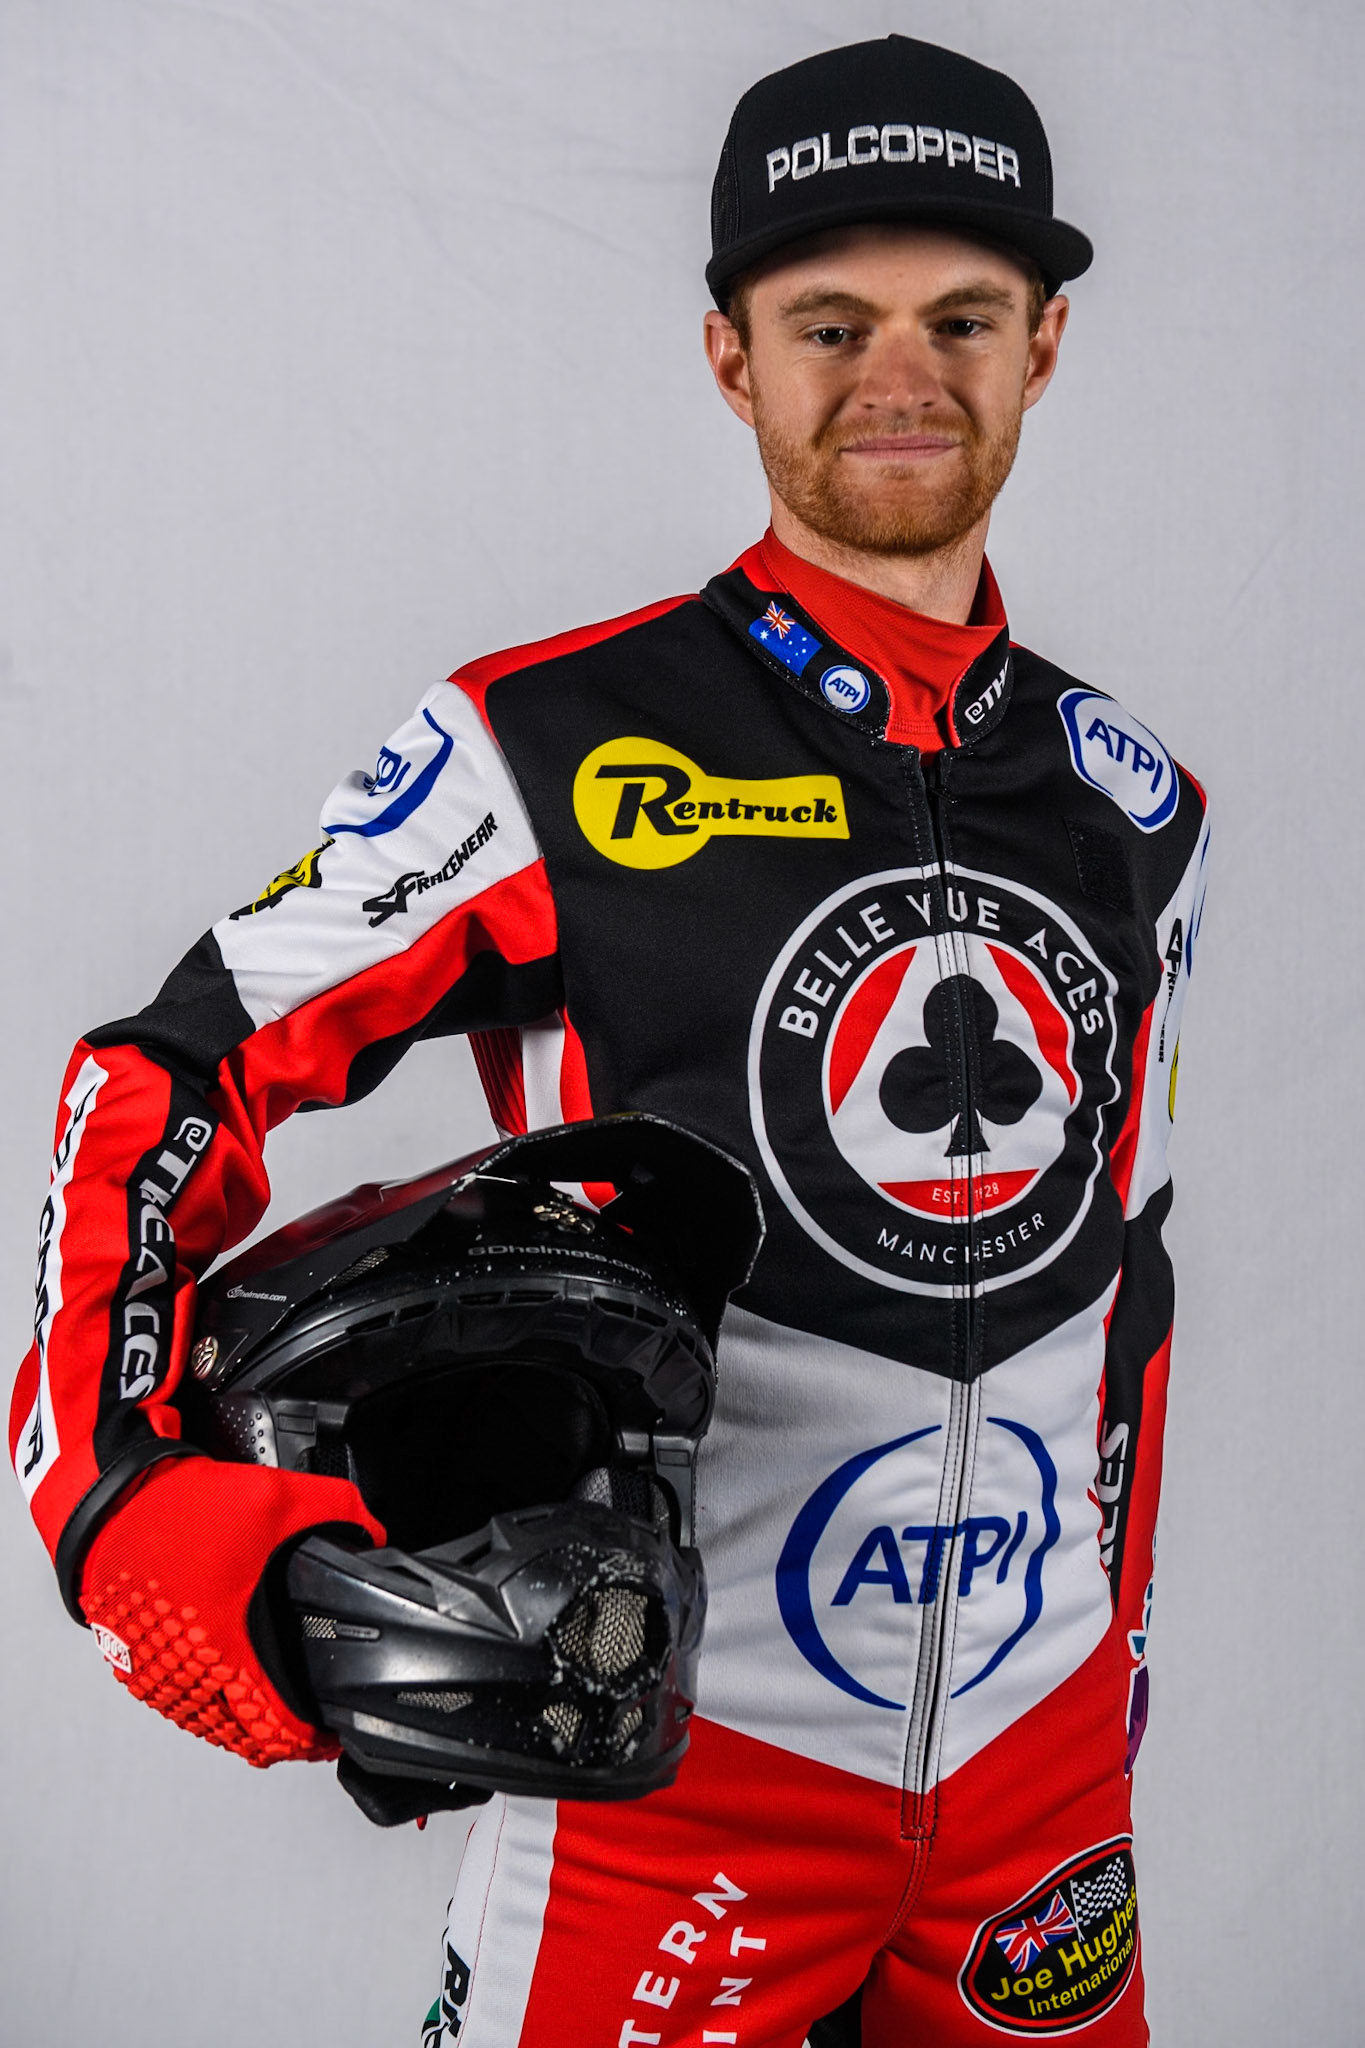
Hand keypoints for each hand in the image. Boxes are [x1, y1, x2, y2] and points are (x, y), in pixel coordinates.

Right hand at [79, 1456, 383, 1767]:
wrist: (113, 1503)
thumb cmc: (181, 1510)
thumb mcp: (279, 1499)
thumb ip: (336, 1514)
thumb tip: (371, 1534)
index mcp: (225, 1646)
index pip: (275, 1727)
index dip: (309, 1738)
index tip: (326, 1733)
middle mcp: (189, 1671)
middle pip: (245, 1738)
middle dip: (282, 1732)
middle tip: (307, 1719)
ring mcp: (158, 1672)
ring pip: (211, 1723)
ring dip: (245, 1718)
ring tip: (274, 1698)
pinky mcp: (136, 1661)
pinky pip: (182, 1698)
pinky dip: (210, 1695)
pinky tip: (228, 1670)